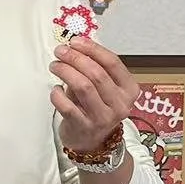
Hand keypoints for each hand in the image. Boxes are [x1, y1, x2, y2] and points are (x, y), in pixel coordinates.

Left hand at [50, 37, 139, 152]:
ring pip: (83, 87)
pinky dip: (57, 94)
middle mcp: (120, 104)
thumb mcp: (104, 88)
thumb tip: (75, 45)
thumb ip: (94, 68)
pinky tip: (55, 89)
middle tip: (60, 52)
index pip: (112, 63)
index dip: (92, 49)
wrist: (93, 142)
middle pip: (96, 73)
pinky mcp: (84, 127)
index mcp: (129, 89)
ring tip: (55, 66)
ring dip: (65, 72)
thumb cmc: (97, 108)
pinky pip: (67, 106)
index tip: (75, 41)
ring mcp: (103, 118)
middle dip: (75, 58)